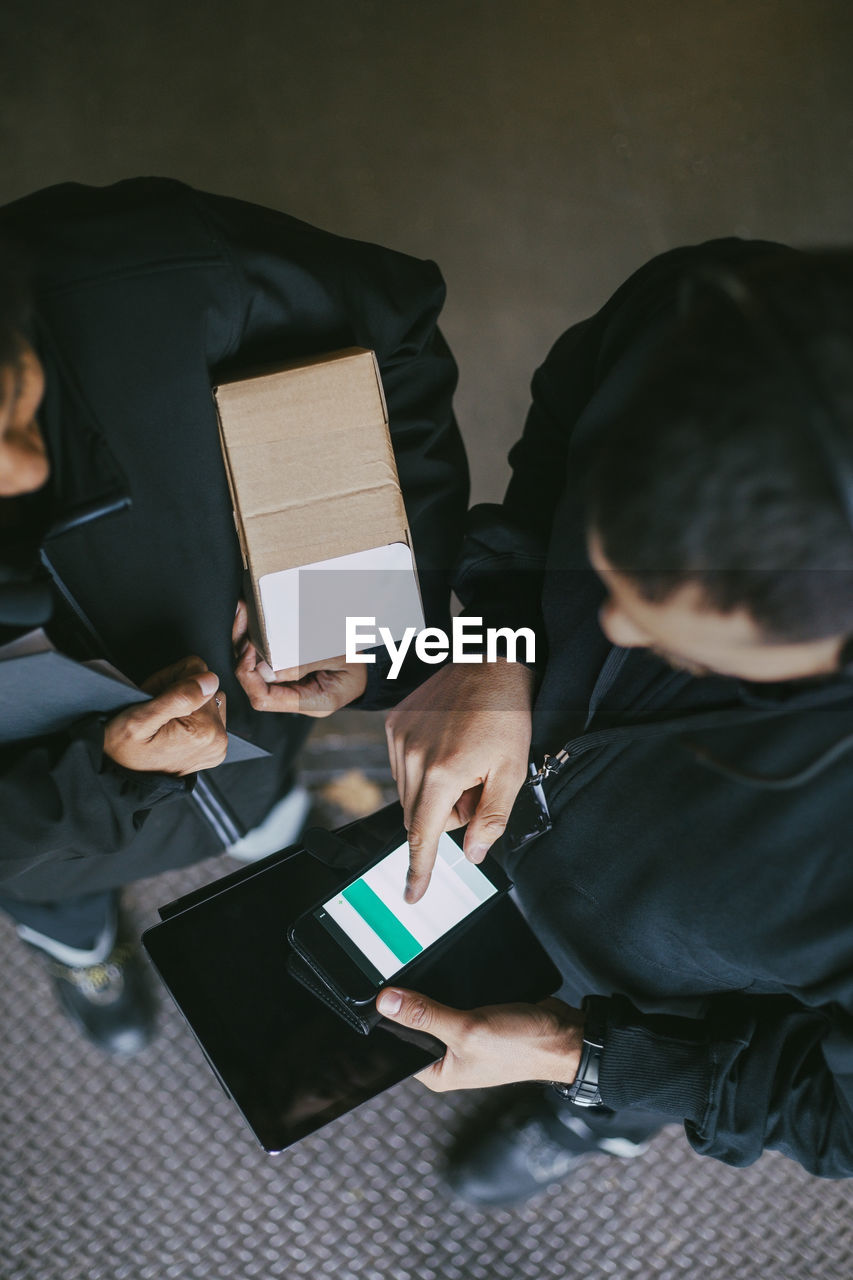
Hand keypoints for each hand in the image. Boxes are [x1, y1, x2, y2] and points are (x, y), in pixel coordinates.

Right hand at [103, 656, 226, 775]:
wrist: (121, 778)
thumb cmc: (123, 751)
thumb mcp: (139, 720)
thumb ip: (178, 697)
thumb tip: (209, 680)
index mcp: (204, 730)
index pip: (199, 672)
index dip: (172, 677)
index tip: (156, 695)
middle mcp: (217, 739)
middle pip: (206, 687)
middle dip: (180, 691)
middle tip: (156, 708)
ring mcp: (217, 746)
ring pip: (209, 700)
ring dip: (186, 703)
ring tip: (163, 719)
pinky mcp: (214, 749)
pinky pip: (209, 717)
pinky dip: (191, 717)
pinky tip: (172, 727)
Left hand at [232, 600, 367, 715]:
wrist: (374, 664)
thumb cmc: (361, 661)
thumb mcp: (337, 657)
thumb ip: (302, 664)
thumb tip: (265, 669)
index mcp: (310, 703)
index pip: (263, 700)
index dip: (249, 675)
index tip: (251, 648)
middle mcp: (296, 700)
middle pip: (254, 687)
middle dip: (243, 657)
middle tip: (243, 623)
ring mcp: (293, 689)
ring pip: (256, 675)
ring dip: (246, 648)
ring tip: (244, 617)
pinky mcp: (291, 676)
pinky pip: (266, 666)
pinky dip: (256, 647)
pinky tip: (252, 626)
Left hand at [376, 988, 583, 1091]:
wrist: (564, 1035)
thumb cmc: (522, 1047)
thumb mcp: (468, 1031)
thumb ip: (427, 1016)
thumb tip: (387, 1002)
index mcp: (438, 1071)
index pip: (398, 1046)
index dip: (387, 1021)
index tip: (377, 995)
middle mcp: (449, 1057)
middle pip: (415, 1024)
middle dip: (410, 1003)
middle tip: (399, 975)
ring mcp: (464, 1037)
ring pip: (435, 1008)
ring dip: (431, 991)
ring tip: (422, 970)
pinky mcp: (479, 1018)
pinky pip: (454, 999)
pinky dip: (451, 986)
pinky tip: (449, 973)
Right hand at [385, 659, 534, 901]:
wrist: (490, 661)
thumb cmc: (506, 714)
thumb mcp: (512, 771)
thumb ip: (492, 818)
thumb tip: (474, 853)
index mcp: (442, 773)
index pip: (423, 835)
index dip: (420, 868)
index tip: (412, 894)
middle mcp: (412, 757)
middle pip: (418, 816)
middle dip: (446, 814)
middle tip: (476, 787)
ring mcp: (399, 739)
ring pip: (409, 793)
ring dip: (434, 792)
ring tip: (464, 761)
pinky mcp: (394, 724)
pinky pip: (402, 766)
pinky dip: (423, 769)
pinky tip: (447, 745)